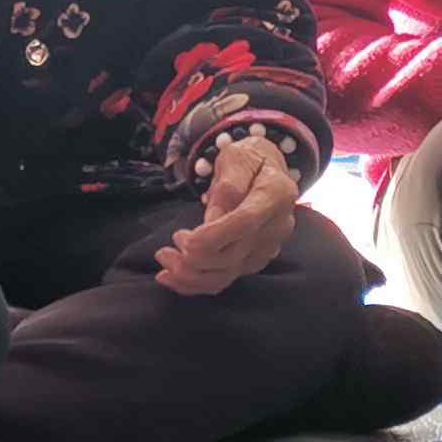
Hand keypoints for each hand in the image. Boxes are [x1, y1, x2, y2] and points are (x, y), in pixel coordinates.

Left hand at [156, 131, 299, 297]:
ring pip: (228, 273)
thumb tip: (212, 220)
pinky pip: (226, 278)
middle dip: (193, 259)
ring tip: (164, 262)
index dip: (213, 237)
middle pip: (234, 255)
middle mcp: (277, 226)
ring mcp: (268, 247)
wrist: (266, 171)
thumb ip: (227, 187)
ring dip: (190, 276)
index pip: (246, 223)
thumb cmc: (248, 160)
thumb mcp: (235, 158)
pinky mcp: (255, 260)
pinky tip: (172, 278)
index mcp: (277, 194)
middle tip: (164, 250)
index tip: (183, 240)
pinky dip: (196, 283)